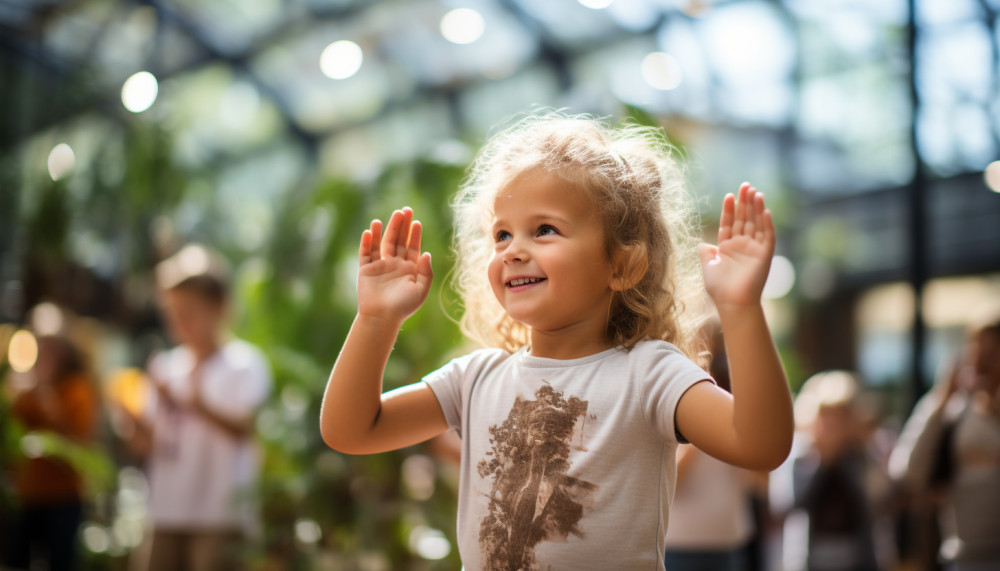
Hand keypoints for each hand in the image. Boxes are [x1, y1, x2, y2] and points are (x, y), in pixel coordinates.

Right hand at [357, 207, 433, 323]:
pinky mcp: (366, 270)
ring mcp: (380, 266)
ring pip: (382, 243)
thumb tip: (426, 253)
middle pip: (398, 240)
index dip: (414, 234)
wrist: (382, 318)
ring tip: (387, 217)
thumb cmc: (403, 307)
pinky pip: (366, 253)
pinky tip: (370, 231)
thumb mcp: (420, 290)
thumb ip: (426, 272)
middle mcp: (395, 264)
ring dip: (385, 230)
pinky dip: (367, 242)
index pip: (412, 246)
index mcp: (409, 268)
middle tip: (404, 210)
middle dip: (401, 225)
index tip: (416, 222)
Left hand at [699, 183, 774, 308]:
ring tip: (755, 192)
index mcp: (728, 247)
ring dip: (757, 208)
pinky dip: (767, 224)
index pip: (729, 223)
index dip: (729, 210)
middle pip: (744, 219)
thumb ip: (706, 253)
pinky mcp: (764, 255)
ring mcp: (754, 249)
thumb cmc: (719, 289)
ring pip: (756, 224)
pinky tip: (765, 211)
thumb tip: (702, 243)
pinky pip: (768, 236)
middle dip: (745, 203)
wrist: (732, 303)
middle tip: (746, 185)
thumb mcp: (708, 267)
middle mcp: (742, 245)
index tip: (729, 196)